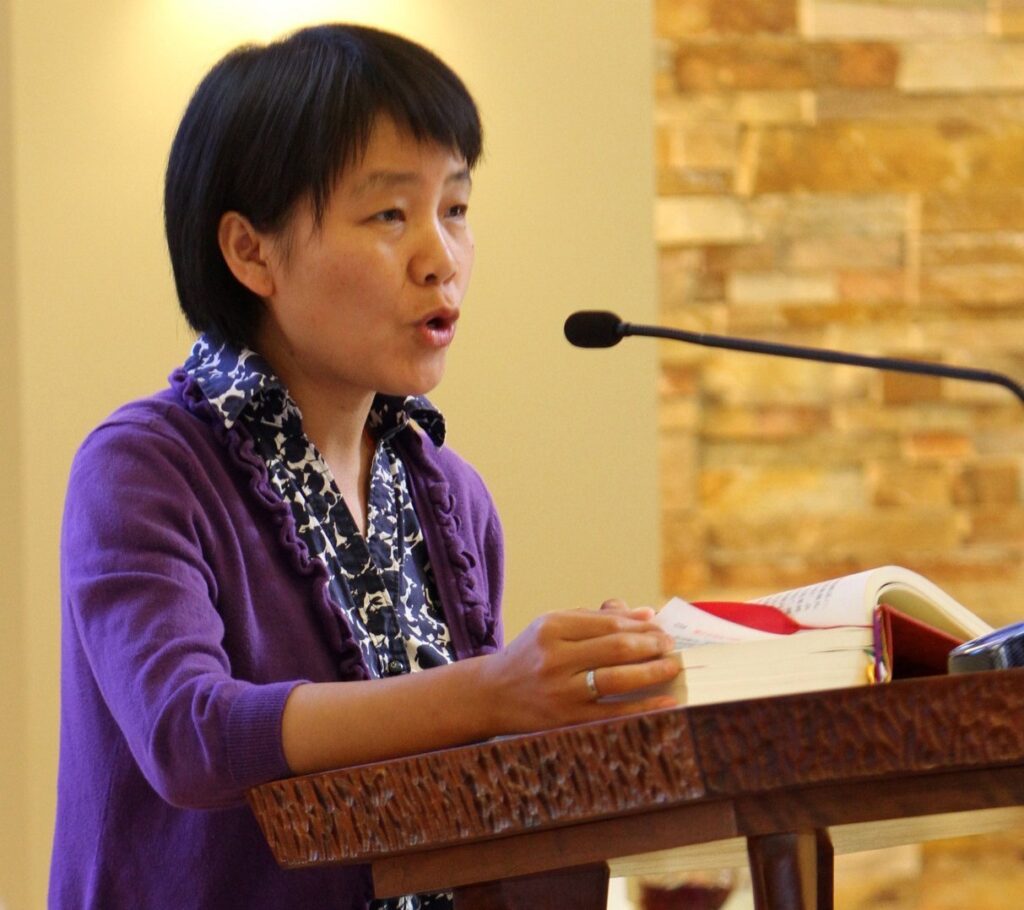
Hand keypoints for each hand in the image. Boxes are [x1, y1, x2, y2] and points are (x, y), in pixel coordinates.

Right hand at [478, 605, 680, 735]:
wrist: (492, 695)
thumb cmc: (531, 655)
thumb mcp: (553, 627)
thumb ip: (596, 618)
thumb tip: (645, 613)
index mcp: (551, 627)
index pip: (607, 623)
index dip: (640, 625)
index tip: (661, 627)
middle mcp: (554, 657)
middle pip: (616, 648)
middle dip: (651, 645)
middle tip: (671, 646)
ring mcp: (560, 690)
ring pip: (617, 678)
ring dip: (652, 671)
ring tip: (672, 666)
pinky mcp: (567, 718)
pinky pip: (615, 712)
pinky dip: (645, 706)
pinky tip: (666, 701)